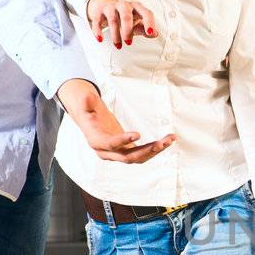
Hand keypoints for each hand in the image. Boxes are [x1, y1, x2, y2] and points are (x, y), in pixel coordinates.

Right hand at [56, 79, 174, 163]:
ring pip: (139, 157)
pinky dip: (156, 148)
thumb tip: (87, 96)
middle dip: (145, 151)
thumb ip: (87, 102)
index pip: (110, 144)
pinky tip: (167, 140)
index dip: (123, 140)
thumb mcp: (86, 106)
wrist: (92, 123)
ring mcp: (119, 154)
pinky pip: (143, 154)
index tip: (138, 134)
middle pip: (128, 157)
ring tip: (169, 140)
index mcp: (97, 142)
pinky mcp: (128, 152)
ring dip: (155, 150)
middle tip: (160, 143)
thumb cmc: (90, 114)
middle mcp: (108, 153)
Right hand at [86, 0, 156, 49]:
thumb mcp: (136, 22)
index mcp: (136, 8)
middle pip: (126, 14)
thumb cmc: (124, 17)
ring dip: (115, 34)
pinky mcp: (99, 12)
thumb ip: (145, 28)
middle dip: (128, 29)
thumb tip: (155, 34)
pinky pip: (97, 20)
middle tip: (129, 43)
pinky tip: (100, 39)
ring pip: (112, 19)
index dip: (149, 22)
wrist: (105, 6)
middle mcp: (124, 5)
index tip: (150, 33)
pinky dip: (98, 30)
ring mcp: (111, 7)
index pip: (145, 12)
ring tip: (118, 46)